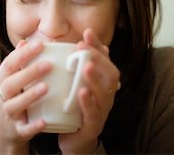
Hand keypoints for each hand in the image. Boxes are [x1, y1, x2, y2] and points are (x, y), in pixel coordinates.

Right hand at [0, 40, 51, 153]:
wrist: (2, 134)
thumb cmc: (11, 100)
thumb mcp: (10, 81)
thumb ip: (17, 63)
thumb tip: (25, 41)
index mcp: (2, 80)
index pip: (10, 64)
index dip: (23, 54)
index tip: (40, 44)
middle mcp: (2, 96)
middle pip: (11, 83)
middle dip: (28, 73)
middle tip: (49, 64)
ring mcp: (8, 114)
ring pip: (15, 105)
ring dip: (29, 96)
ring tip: (46, 87)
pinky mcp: (16, 132)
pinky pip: (23, 130)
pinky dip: (32, 126)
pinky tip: (44, 121)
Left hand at [58, 28, 120, 153]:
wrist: (73, 140)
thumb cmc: (74, 108)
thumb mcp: (74, 85)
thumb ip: (71, 66)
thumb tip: (63, 44)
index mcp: (103, 83)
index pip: (105, 60)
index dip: (98, 46)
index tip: (87, 33)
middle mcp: (107, 95)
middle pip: (111, 73)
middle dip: (98, 58)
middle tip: (83, 48)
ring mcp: (102, 110)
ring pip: (105, 92)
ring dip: (95, 78)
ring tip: (86, 66)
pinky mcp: (93, 126)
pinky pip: (94, 113)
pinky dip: (88, 102)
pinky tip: (81, 92)